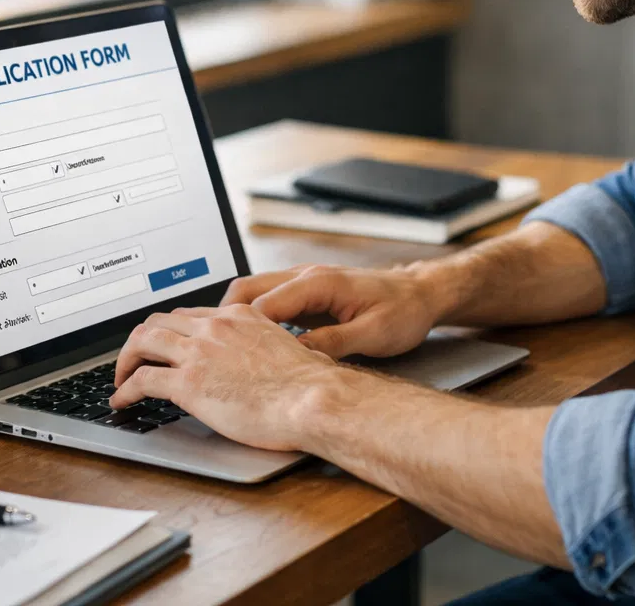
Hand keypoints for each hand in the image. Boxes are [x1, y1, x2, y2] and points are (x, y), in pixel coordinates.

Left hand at [109, 305, 337, 450]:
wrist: (312, 399)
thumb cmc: (309, 385)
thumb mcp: (286, 349)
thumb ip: (267, 347)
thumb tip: (270, 364)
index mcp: (238, 316)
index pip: (190, 316)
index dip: (170, 331)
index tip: (165, 345)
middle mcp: (215, 327)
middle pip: (160, 322)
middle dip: (142, 340)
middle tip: (135, 359)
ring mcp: (199, 353)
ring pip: (143, 342)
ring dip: (125, 360)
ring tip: (120, 378)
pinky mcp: (188, 384)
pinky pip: (142, 380)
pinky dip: (124, 390)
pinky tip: (121, 401)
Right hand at [221, 263, 441, 359]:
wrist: (422, 295)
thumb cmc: (404, 311)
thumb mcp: (374, 333)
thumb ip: (334, 342)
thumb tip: (298, 356)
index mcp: (319, 282)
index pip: (264, 303)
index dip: (240, 330)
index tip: (224, 355)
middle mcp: (305, 277)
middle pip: (246, 290)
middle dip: (224, 320)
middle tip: (212, 352)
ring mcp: (304, 283)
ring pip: (252, 293)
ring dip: (235, 319)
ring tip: (223, 350)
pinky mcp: (307, 294)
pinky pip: (268, 302)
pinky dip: (253, 319)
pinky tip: (250, 344)